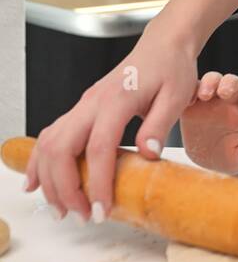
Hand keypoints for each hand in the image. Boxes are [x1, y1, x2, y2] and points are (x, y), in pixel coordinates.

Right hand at [23, 23, 200, 223]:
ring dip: (49, 180)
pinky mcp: (80, 111)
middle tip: (82, 215)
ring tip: (62, 209)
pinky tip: (36, 183)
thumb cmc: (171, 68)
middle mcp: (92, 103)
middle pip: (62, 149)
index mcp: (117, 99)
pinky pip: (50, 136)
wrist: (162, 45)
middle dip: (65, 188)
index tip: (101, 211)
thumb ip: (160, 124)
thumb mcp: (176, 95)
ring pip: (49, 144)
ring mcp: (82, 106)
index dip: (96, 182)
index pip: (99, 147)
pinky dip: (40, 161)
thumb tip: (148, 154)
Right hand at [180, 71, 237, 173]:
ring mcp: (210, 100)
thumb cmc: (230, 156)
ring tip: (205, 95)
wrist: (208, 157)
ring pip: (212, 80)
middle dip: (230, 84)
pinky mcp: (191, 104)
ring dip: (210, 83)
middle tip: (225, 92)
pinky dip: (189, 91)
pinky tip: (188, 101)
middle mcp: (228, 101)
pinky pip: (190, 90)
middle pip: (232, 83)